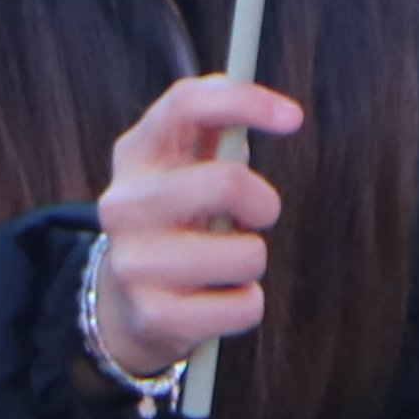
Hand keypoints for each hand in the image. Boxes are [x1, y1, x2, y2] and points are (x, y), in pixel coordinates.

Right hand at [95, 75, 297, 377]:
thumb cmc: (178, 217)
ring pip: (248, 254)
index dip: (244, 102)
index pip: (186, 105)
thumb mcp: (185, 164)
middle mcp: (124, 205)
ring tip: (223, 263)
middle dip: (263, 203)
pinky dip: (246, 304)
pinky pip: (245, 306)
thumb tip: (278, 109)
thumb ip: (218, 126)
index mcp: (136, 155)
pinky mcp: (153, 315)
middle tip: (257, 216)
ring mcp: (134, 262)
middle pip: (227, 181)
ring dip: (252, 259)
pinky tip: (216, 300)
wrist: (125, 302)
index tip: (294, 117)